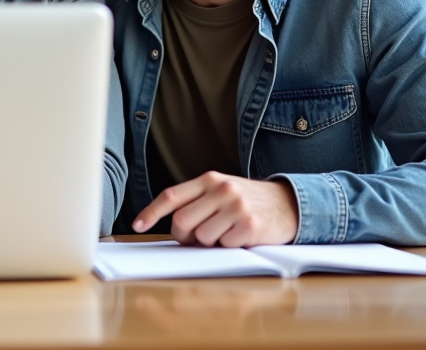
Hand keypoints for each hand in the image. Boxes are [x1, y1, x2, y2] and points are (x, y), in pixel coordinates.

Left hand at [132, 172, 298, 246]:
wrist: (287, 203)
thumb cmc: (246, 200)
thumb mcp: (220, 191)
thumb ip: (197, 202)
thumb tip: (171, 227)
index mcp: (208, 180)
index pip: (171, 196)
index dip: (151, 212)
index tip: (137, 225)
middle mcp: (220, 190)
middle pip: (182, 222)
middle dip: (184, 236)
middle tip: (196, 238)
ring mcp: (236, 207)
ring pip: (202, 237)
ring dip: (210, 243)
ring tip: (224, 233)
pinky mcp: (250, 225)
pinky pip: (225, 245)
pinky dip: (229, 246)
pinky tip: (240, 236)